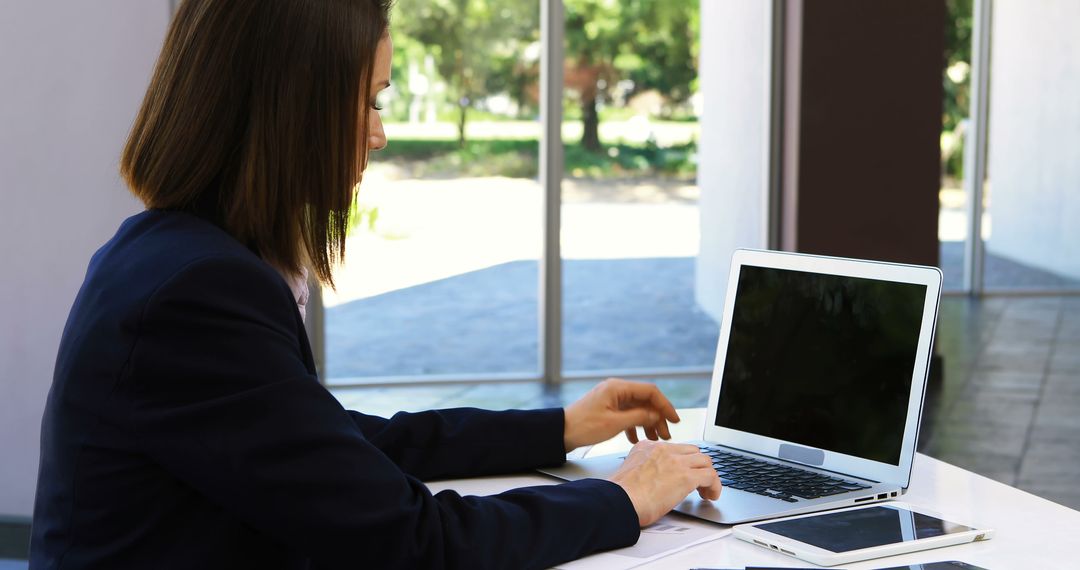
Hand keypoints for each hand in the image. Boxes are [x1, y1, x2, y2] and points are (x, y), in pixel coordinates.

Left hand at [562, 379, 679, 451]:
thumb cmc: (583, 426)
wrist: (560, 433)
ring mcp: (611, 399)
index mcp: (617, 387)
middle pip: (645, 401)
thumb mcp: (615, 423)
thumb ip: (639, 418)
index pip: (650, 391)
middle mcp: (615, 390)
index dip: (665, 405)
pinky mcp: (607, 409)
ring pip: (637, 409)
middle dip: (657, 418)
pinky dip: (634, 426)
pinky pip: (627, 415)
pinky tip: (635, 439)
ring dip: (647, 423)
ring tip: (654, 438)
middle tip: (665, 434)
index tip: (674, 419)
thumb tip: (657, 416)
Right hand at [609, 441, 721, 526]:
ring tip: (706, 490)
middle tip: (697, 482)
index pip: (675, 448)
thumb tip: (654, 481)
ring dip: (708, 476)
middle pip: (693, 451)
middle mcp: (663, 450)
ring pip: (705, 461)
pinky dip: (715, 486)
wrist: (619, 501)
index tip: (683, 473)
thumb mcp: (630, 471)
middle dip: (698, 466)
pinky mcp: (686, 477)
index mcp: (648, 447)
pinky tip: (711, 496)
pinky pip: (711, 476)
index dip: (683, 462)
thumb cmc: (620, 494)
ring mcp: (676, 462)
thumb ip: (644, 469)